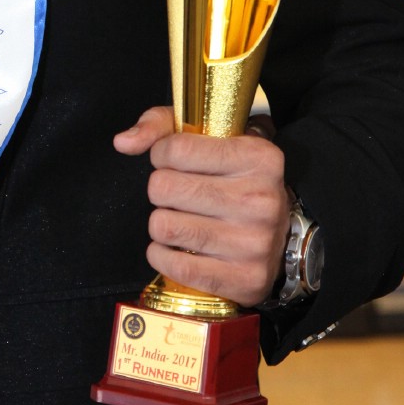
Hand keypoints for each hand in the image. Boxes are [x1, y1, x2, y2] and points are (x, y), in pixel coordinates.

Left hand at [114, 107, 291, 307]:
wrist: (280, 234)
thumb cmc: (234, 178)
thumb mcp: (210, 137)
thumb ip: (162, 126)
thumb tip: (123, 142)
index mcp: (258, 157)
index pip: (176, 150)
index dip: (162, 154)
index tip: (172, 161)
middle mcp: (261, 199)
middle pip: (164, 188)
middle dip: (161, 189)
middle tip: (178, 194)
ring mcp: (255, 242)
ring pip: (165, 227)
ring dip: (162, 223)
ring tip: (181, 219)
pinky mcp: (245, 278)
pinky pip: (176, 266)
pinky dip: (163, 256)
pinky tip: (177, 247)